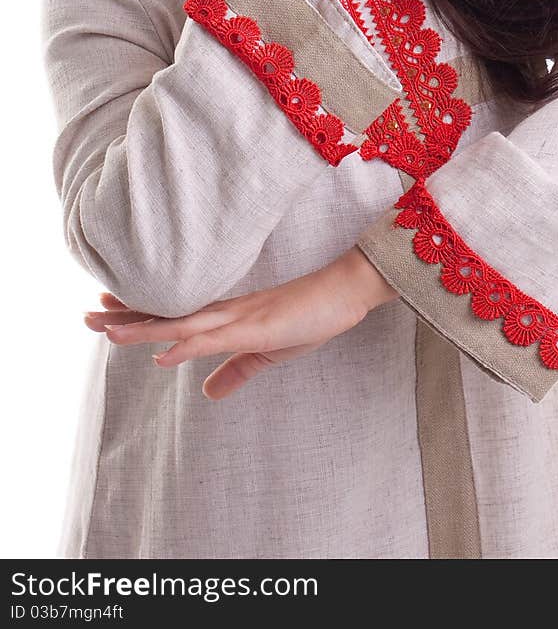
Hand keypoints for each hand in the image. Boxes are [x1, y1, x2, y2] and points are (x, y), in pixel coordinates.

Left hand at [82, 249, 384, 400]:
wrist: (346, 290)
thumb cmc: (312, 314)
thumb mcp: (270, 350)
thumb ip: (238, 369)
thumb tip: (208, 393)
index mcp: (227, 315)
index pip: (175, 314)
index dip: (140, 312)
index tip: (105, 308)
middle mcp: (225, 311)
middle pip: (168, 313)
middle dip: (127, 315)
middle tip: (86, 312)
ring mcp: (239, 317)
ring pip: (182, 323)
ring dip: (145, 328)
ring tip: (108, 330)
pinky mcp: (256, 327)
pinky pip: (215, 339)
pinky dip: (187, 346)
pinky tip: (163, 353)